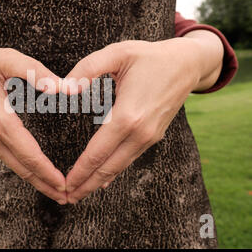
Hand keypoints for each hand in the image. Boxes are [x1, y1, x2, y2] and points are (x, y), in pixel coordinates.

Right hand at [0, 21, 66, 203]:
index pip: (30, 155)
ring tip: (57, 190)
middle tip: (70, 198)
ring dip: (37, 180)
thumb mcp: (6, 59)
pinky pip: (8, 159)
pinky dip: (26, 170)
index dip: (49, 173)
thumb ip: (39, 73)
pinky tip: (37, 173)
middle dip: (47, 185)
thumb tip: (68, 88)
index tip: (66, 186)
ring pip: (16, 167)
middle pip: (24, 169)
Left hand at [63, 33, 222, 202]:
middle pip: (108, 168)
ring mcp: (150, 137)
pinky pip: (130, 159)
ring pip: (120, 167)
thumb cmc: (150, 56)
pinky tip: (103, 180)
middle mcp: (140, 133)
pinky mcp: (154, 136)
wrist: (187, 64)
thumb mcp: (117, 53)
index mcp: (128, 115)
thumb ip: (87, 69)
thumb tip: (64, 88)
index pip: (97, 152)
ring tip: (80, 193)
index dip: (79, 171)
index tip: (64, 184)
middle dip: (86, 185)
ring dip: (98, 182)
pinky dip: (114, 172)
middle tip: (66, 198)